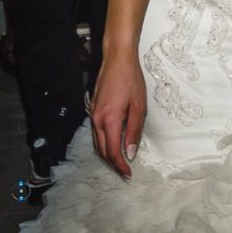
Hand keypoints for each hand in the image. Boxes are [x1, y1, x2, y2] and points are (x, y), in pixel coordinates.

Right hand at [88, 48, 146, 178]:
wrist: (117, 58)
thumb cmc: (130, 78)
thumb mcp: (138, 105)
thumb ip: (134, 131)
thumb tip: (130, 152)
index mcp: (109, 120)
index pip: (112, 151)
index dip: (120, 166)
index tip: (128, 174)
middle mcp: (97, 119)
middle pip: (102, 150)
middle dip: (113, 163)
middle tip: (124, 171)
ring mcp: (93, 114)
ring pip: (97, 142)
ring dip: (107, 154)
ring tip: (120, 160)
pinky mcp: (93, 109)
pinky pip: (95, 132)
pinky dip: (103, 142)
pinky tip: (113, 142)